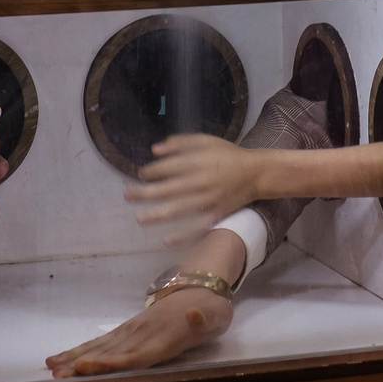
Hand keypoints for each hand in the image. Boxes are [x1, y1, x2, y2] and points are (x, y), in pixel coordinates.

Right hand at [46, 287, 233, 377]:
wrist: (202, 287)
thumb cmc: (211, 310)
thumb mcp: (215, 315)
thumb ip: (202, 318)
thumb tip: (193, 313)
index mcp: (162, 337)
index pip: (133, 354)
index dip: (110, 363)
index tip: (85, 366)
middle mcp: (142, 333)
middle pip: (109, 352)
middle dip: (82, 363)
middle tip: (57, 373)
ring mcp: (132, 330)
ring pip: (100, 346)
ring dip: (76, 356)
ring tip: (52, 367)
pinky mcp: (128, 330)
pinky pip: (102, 342)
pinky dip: (82, 350)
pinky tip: (65, 359)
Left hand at [124, 134, 265, 240]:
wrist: (255, 173)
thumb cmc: (227, 154)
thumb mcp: (205, 141)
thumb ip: (180, 143)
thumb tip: (155, 150)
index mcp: (197, 161)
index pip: (167, 167)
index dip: (150, 172)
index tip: (140, 174)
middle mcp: (201, 181)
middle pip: (167, 189)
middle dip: (144, 193)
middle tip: (127, 196)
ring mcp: (208, 200)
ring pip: (178, 210)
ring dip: (157, 215)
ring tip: (139, 218)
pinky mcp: (216, 214)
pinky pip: (197, 227)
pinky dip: (182, 235)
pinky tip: (166, 241)